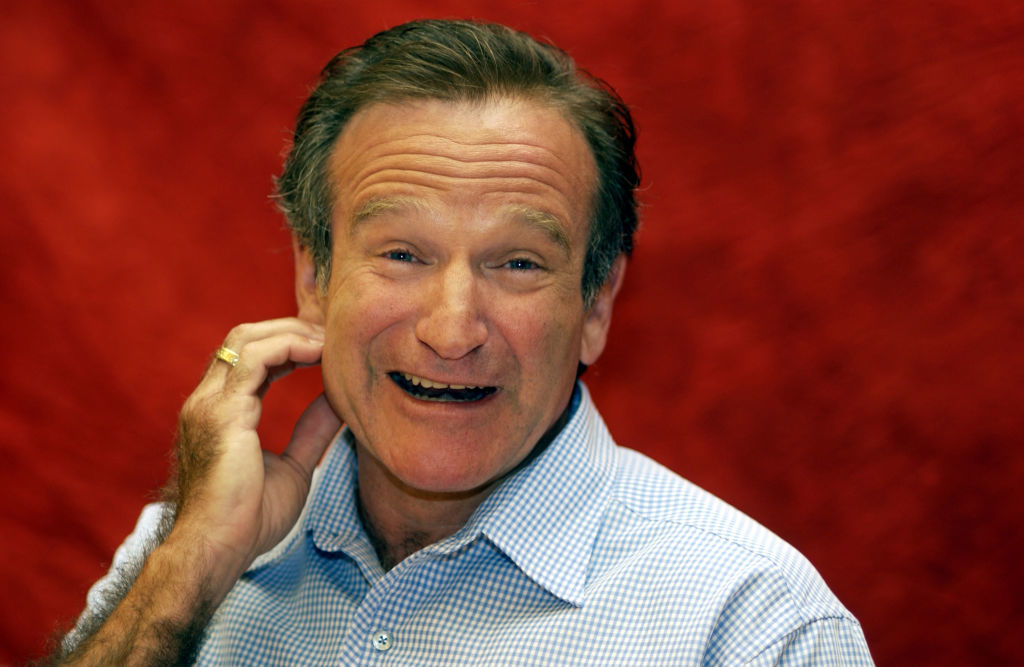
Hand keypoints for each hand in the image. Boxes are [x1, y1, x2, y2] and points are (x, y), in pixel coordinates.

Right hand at [170, 317, 340, 586]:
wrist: (218, 551)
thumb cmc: (248, 520)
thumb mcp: (294, 466)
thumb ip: (312, 431)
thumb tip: (338, 402)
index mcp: (218, 412)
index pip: (248, 356)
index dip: (287, 342)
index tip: (325, 346)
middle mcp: (207, 401)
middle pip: (244, 337)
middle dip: (290, 327)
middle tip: (332, 334)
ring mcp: (209, 404)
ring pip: (246, 339)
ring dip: (292, 332)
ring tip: (329, 340)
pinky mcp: (222, 413)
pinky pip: (255, 360)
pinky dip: (289, 346)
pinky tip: (319, 353)